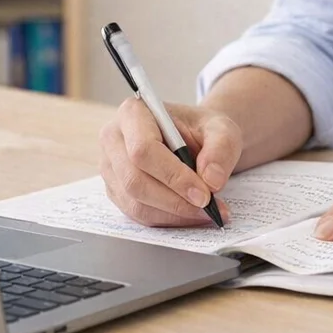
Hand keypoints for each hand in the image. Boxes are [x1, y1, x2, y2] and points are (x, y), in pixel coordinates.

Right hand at [99, 97, 239, 226]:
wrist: (194, 139)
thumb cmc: (201, 129)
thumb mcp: (221, 128)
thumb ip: (221, 148)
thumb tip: (212, 180)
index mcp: (133, 112)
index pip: (143, 149)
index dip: (172, 175)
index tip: (203, 193)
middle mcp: (114, 139)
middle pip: (134, 180)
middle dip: (174, 200)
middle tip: (207, 206)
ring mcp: (111, 168)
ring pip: (135, 202)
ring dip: (173, 213)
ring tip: (206, 212)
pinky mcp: (116, 192)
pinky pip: (138, 214)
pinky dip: (168, 219)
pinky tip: (192, 214)